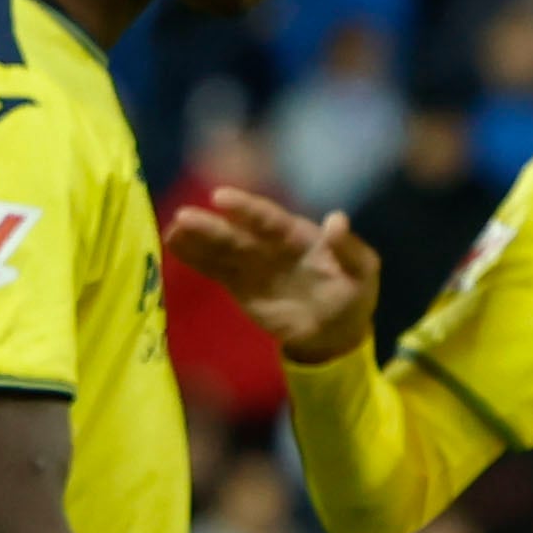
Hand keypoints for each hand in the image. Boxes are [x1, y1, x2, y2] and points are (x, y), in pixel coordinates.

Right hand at [164, 187, 380, 365]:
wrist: (336, 335)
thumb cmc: (352, 296)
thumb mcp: (363, 272)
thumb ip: (349, 249)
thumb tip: (336, 220)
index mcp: (297, 235)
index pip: (267, 219)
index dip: (245, 208)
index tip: (220, 198)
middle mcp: (269, 245)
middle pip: (236, 233)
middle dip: (209, 226)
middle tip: (182, 217)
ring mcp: (252, 264)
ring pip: (220, 248)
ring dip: (195, 239)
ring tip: (170, 230)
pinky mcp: (239, 286)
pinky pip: (214, 269)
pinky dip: (194, 258)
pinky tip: (173, 246)